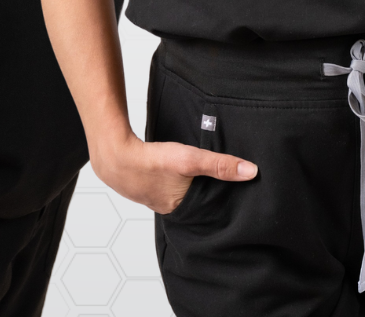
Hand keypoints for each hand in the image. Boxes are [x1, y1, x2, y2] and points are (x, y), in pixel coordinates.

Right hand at [92, 132, 257, 214]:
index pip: (208, 207)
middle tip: (221, 182)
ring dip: (187, 185)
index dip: (221, 199)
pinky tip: (173, 170)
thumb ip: (220, 165)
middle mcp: (168, 208)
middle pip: (194, 201)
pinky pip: (164, 185)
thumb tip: (251, 171)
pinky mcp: (145, 185)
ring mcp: (154, 197)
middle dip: (205, 192)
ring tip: (199, 176)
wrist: (113, 156)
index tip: (236, 193)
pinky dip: (172, 179)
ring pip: (178, 193)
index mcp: (180, 208)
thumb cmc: (151, 161)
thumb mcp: (190, 160)